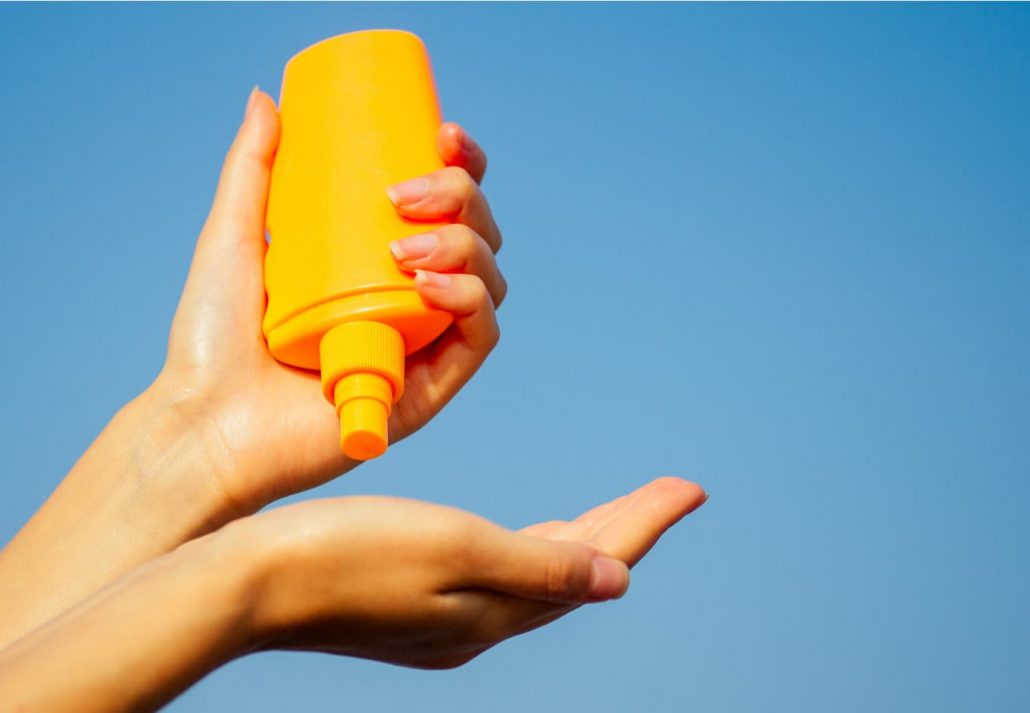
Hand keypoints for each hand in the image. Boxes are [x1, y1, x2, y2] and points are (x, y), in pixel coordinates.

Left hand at [154, 88, 505, 513]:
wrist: (207, 425)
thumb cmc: (213, 343)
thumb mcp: (234, 238)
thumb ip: (251, 170)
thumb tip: (266, 98)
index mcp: (379, 268)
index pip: (445, 210)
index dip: (461, 169)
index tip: (444, 134)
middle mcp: (410, 304)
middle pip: (475, 237)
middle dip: (462, 199)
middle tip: (405, 195)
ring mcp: (423, 346)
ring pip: (487, 281)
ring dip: (467, 246)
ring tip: (407, 246)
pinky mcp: (429, 390)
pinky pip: (480, 339)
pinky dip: (471, 302)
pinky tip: (432, 283)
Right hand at [244, 477, 705, 668]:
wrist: (246, 583)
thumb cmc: (342, 553)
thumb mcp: (451, 549)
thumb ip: (538, 566)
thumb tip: (618, 581)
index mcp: (493, 610)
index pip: (594, 562)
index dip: (645, 522)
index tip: (692, 488)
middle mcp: (477, 623)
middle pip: (574, 569)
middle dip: (625, 527)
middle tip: (671, 492)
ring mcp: (444, 619)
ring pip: (539, 573)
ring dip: (582, 539)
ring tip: (618, 512)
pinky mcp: (413, 604)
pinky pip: (501, 575)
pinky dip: (534, 549)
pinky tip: (531, 539)